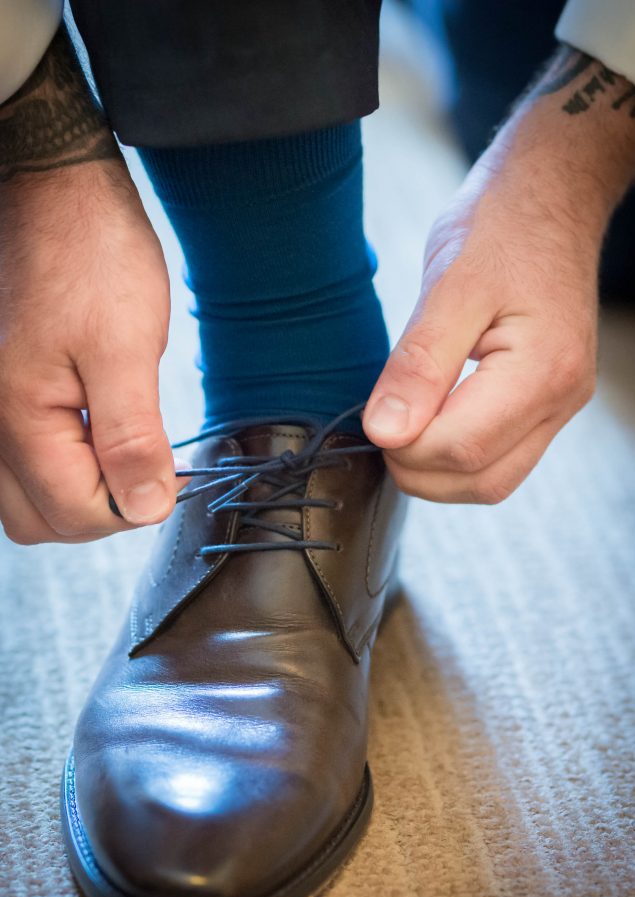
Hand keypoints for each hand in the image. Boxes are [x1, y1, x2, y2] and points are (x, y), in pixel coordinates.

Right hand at [0, 159, 184, 543]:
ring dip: (76, 493)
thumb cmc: (91, 253)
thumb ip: (132, 438)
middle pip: (40, 519)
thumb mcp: (127, 348)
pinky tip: (92, 434)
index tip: (169, 475)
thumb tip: (146, 508)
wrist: (53, 188)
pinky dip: (58, 466)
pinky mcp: (1, 392)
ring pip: (23, 499)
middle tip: (145, 467)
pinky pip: (18, 463)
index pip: (74, 513)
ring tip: (120, 448)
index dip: (131, 507)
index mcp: (18, 416)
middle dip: (100, 510)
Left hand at [363, 163, 597, 503]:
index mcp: (542, 370)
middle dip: (419, 468)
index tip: (373, 417)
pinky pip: (501, 458)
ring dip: (437, 470)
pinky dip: (457, 456)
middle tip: (383, 424)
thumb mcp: (449, 285)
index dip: (406, 447)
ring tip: (405, 422)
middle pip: (481, 480)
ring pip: (492, 480)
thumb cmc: (503, 226)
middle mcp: (561, 399)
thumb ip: (419, 364)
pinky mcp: (547, 404)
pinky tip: (430, 420)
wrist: (549, 198)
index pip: (463, 449)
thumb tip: (386, 432)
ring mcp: (559, 405)